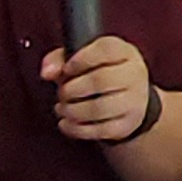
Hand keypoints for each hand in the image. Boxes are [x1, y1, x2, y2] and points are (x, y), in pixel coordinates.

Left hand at [40, 34, 155, 145]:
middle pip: (101, 80)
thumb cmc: (99, 74)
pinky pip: (101, 130)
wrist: (128, 100)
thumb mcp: (81, 59)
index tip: (66, 69)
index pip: (106, 50)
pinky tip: (66, 122)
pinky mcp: (128, 124)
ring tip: (63, 108)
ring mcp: (135, 101)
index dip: (81, 60)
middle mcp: (135, 74)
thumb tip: (46, 72)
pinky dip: (76, 129)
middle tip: (63, 93)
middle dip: (72, 89)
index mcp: (124, 52)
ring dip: (73, 110)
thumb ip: (58, 59)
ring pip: (100, 108)